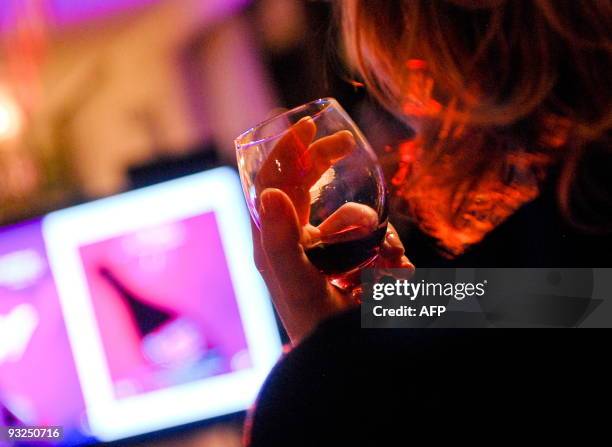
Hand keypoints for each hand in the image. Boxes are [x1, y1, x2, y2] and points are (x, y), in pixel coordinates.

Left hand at [252, 116, 412, 343]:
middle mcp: (300, 238)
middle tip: (346, 145)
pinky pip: (378, 238)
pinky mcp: (359, 260)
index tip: (306, 125)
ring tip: (372, 270)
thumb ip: (280, 241)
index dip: (286, 149)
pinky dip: (388, 254)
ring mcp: (331, 249)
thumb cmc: (315, 325)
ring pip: (356, 214)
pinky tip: (384, 280)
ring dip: (370, 235)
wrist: (347, 359)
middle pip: (308, 183)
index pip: (273, 181)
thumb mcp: (295, 284)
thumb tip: (269, 192)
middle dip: (327, 165)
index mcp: (277, 238)